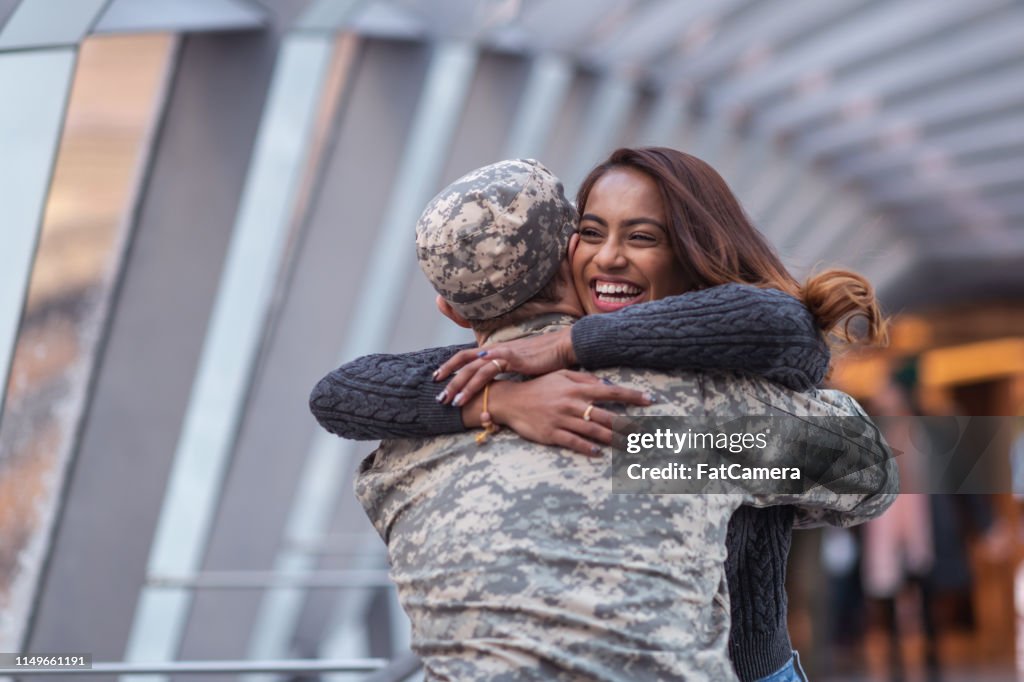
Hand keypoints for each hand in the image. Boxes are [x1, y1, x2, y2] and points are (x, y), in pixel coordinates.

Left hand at [434, 328, 576, 406]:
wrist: (563, 346)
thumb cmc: (545, 357)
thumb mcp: (521, 364)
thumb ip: (508, 370)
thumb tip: (502, 383)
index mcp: (495, 350)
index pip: (467, 356)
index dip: (451, 365)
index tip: (439, 378)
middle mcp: (494, 349)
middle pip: (463, 361)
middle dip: (448, 379)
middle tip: (438, 396)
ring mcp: (501, 353)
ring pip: (471, 369)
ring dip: (459, 385)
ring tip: (450, 401)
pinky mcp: (510, 359)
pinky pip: (486, 372)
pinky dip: (474, 384)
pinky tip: (465, 394)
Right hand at [484, 370, 651, 455]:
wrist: (511, 400)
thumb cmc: (539, 387)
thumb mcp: (561, 376)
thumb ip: (584, 380)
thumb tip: (606, 384)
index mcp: (576, 389)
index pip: (610, 392)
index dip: (631, 396)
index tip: (650, 400)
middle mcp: (571, 404)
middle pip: (606, 416)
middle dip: (628, 425)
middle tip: (645, 433)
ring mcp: (561, 420)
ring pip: (593, 432)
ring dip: (614, 439)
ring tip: (629, 446)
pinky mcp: (551, 434)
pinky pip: (573, 442)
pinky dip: (587, 448)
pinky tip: (599, 453)